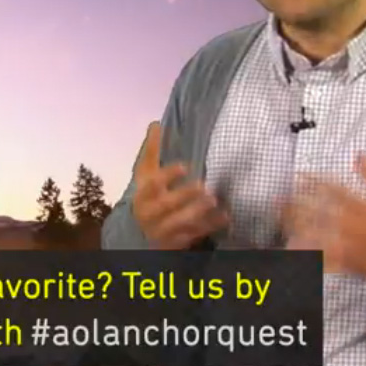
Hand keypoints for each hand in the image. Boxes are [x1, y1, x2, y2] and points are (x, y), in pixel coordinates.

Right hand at [131, 122, 227, 248]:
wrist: (140, 233)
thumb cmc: (147, 196)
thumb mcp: (146, 174)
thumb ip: (152, 151)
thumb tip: (155, 123)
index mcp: (142, 195)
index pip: (152, 185)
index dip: (168, 175)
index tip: (185, 166)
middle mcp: (150, 214)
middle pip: (166, 205)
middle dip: (184, 195)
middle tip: (204, 185)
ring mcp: (163, 230)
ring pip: (180, 222)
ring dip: (197, 212)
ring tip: (214, 200)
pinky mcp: (176, 242)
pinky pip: (194, 235)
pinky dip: (210, 226)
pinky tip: (224, 216)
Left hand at [281, 154, 365, 279]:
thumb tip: (358, 154)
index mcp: (362, 207)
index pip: (333, 191)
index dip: (314, 182)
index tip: (297, 175)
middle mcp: (352, 226)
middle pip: (320, 214)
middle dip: (298, 205)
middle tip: (278, 199)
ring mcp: (349, 246)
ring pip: (319, 237)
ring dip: (298, 230)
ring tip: (281, 223)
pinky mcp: (348, 263)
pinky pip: (325, 261)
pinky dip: (309, 256)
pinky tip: (293, 251)